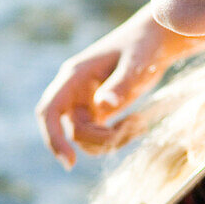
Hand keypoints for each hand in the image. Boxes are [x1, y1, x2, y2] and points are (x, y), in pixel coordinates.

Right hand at [35, 4, 204, 167]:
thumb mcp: (137, 62)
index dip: (53, 138)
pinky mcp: (98, 111)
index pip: (49, 111)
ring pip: (85, 139)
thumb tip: (104, 105)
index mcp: (74, 76)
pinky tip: (139, 122)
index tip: (70, 164)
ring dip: (112, 140)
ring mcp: (85, 102)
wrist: (155, 39)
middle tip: (133, 128)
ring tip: (140, 122)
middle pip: (71, 131)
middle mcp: (73, 91)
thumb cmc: (144, 46)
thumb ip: (122, 82)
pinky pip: (99, 136)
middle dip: (99, 140)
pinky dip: (118, 137)